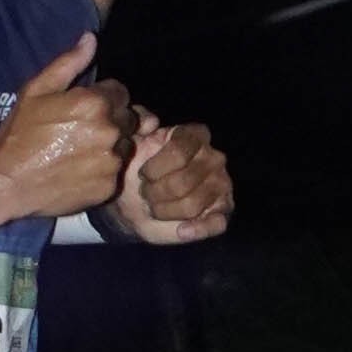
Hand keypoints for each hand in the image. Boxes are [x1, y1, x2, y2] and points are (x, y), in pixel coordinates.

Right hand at [0, 35, 132, 227]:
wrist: (7, 180)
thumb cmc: (19, 133)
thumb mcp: (37, 90)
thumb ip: (69, 62)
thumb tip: (91, 38)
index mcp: (96, 103)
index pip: (121, 92)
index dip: (103, 98)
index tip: (84, 108)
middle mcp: (110, 131)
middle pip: (128, 119)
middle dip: (111, 120)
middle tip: (81, 131)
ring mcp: (111, 161)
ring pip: (124, 146)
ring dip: (110, 146)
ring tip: (80, 151)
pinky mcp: (108, 186)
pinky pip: (115, 173)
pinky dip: (102, 171)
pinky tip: (79, 170)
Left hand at [111, 113, 232, 243]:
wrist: (131, 204)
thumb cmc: (134, 171)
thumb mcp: (128, 142)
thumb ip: (135, 122)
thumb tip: (151, 122)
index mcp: (194, 135)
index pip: (180, 150)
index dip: (156, 167)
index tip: (142, 174)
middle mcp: (213, 157)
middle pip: (184, 181)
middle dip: (156, 193)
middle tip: (146, 193)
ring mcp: (221, 184)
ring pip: (193, 204)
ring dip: (165, 211)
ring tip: (155, 206)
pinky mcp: (223, 210)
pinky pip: (216, 223)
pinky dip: (196, 229)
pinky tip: (182, 230)